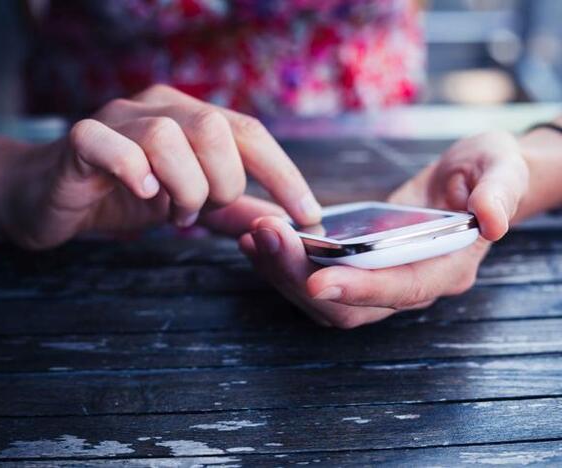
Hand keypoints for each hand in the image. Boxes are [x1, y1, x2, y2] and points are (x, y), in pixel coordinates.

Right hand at [2, 84, 319, 248]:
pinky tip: (141, 195)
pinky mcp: (79, 141)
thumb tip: (281, 224)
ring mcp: (116, 119)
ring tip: (170, 213)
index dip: (283, 174)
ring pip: (168, 137)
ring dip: (181, 187)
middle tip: (200, 212)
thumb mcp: (188, 204)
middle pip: (215, 129)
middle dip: (221, 184)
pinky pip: (109, 143)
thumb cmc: (121, 196)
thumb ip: (233, 212)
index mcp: (189, 118)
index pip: (249, 133)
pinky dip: (132, 171)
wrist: (48, 198)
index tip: (307, 215)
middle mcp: (157, 107)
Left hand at [239, 131, 528, 327]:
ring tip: (255, 235)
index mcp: (447, 267)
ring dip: (284, 273)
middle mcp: (409, 285)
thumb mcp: (501, 167)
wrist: (470, 181)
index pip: (402, 288)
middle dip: (302, 277)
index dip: (361, 288)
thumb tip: (491, 220)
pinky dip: (284, 265)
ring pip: (325, 300)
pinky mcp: (357, 270)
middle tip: (267, 236)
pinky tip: (260, 238)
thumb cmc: (488, 172)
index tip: (318, 280)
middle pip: (350, 306)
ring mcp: (380, 282)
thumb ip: (500, 191)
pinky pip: (316, 281)